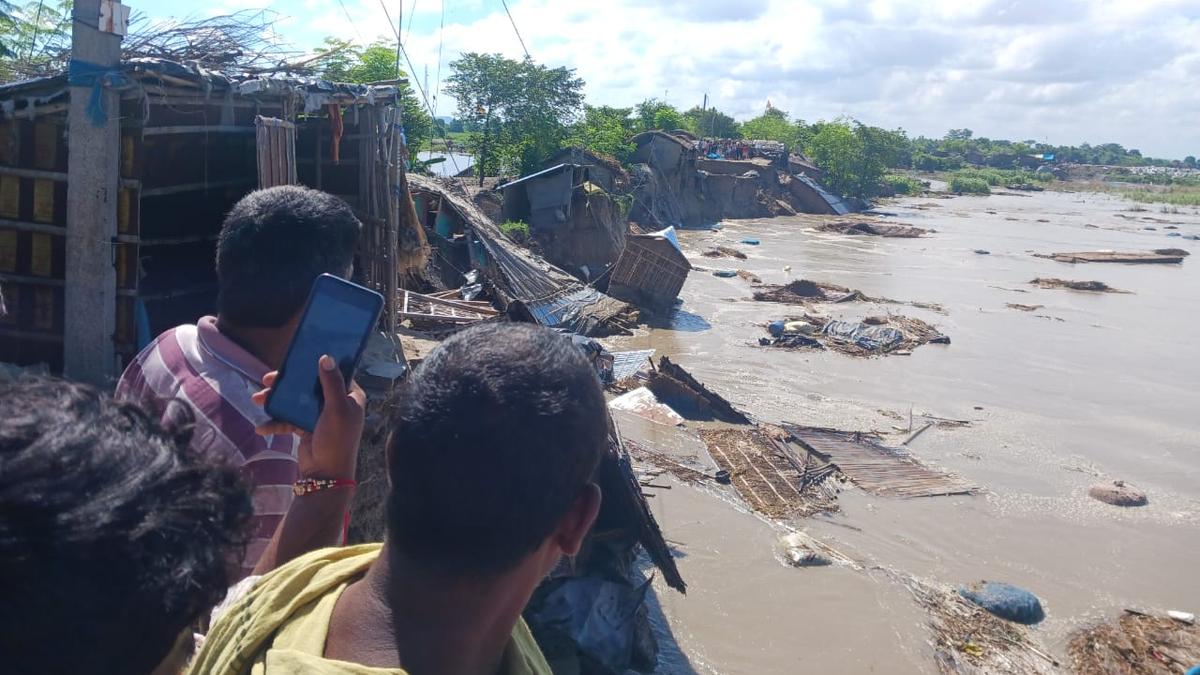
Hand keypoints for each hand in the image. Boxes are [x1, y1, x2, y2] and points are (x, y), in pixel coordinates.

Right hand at [252, 354, 364, 480]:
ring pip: (296, 401)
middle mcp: (336, 403)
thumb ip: (331, 383)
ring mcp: (320, 415)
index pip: (335, 373)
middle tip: (267, 378)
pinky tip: (261, 428)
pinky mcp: (306, 427)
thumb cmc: (337, 440)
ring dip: (276, 400)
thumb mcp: (336, 409)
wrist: (325, 475)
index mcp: (350, 396)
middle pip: (309, 385)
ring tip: (257, 398)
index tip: (299, 355)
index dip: (318, 363)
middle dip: (287, 382)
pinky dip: (275, 423)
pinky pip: (289, 420)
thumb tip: (326, 357)